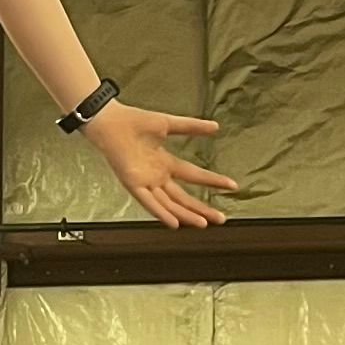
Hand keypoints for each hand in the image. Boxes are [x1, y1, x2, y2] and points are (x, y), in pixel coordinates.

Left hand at [84, 102, 233, 229]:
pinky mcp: (134, 184)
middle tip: (221, 219)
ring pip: (169, 204)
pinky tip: (174, 222)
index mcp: (166, 163)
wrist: (111, 121)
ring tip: (204, 223)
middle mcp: (158, 176)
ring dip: (186, 215)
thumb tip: (216, 127)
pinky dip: (161, 213)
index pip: (194, 176)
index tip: (232, 186)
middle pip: (184, 198)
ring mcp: (146, 182)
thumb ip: (192, 127)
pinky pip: (149, 202)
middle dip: (202, 209)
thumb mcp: (169, 124)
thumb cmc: (134, 121)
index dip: (213, 181)